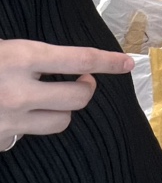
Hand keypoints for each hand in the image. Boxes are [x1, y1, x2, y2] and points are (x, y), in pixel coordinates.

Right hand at [0, 40, 134, 150]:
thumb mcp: (7, 47)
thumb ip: (36, 56)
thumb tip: (71, 61)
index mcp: (22, 58)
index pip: (80, 59)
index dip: (108, 61)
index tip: (127, 63)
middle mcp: (18, 92)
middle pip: (78, 97)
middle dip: (86, 88)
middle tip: (80, 80)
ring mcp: (8, 122)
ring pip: (60, 122)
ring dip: (60, 109)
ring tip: (44, 98)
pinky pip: (27, 136)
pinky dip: (26, 125)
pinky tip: (11, 114)